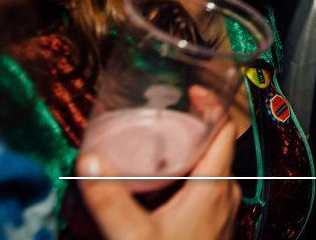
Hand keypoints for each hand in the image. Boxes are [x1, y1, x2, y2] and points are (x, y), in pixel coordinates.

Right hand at [76, 119, 239, 239]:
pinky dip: (186, 180)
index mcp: (215, 185)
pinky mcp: (214, 229)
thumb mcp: (131, 233)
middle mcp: (228, 195)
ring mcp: (224, 214)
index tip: (192, 89)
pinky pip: (206, 193)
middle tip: (160, 118)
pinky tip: (161, 188)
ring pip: (210, 172)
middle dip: (190, 130)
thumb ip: (108, 196)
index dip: (212, 104)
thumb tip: (88, 158)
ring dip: (187, 157)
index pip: (225, 130)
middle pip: (215, 149)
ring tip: (157, 149)